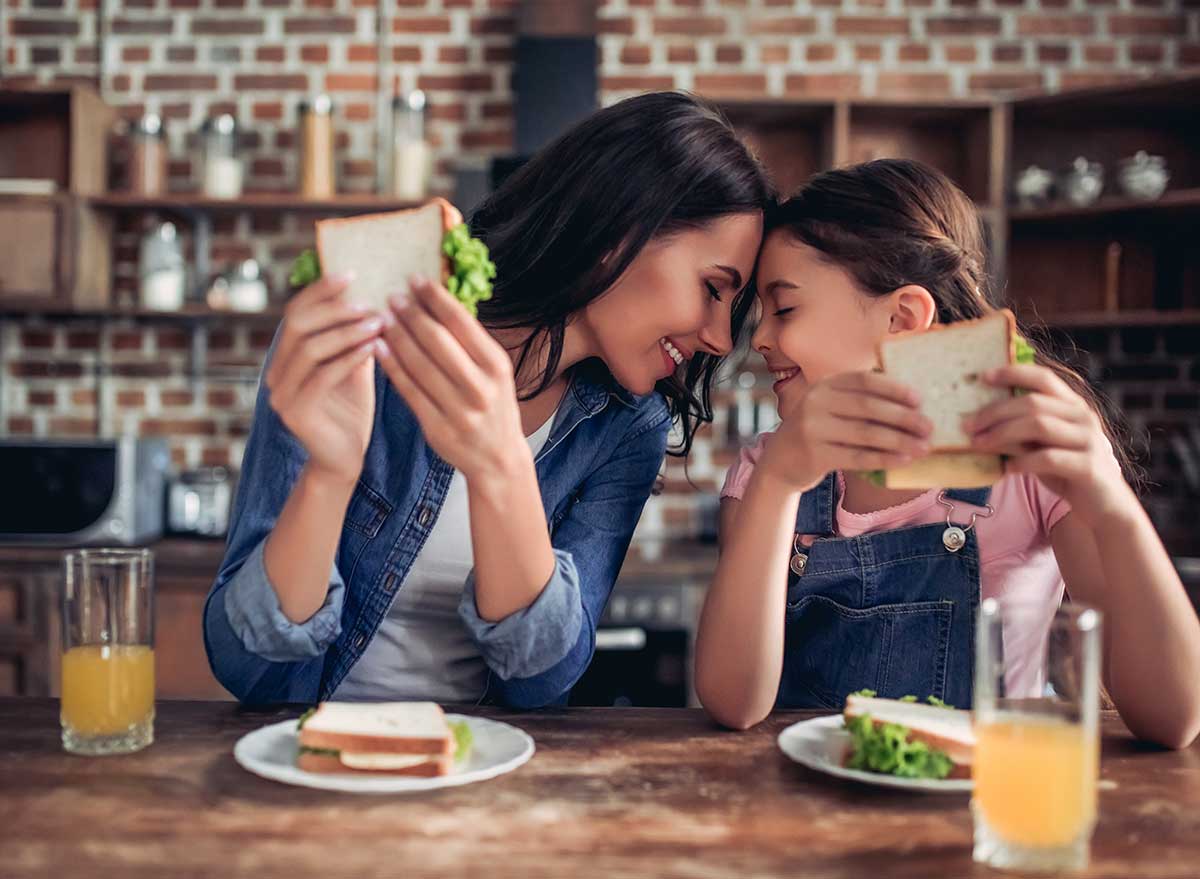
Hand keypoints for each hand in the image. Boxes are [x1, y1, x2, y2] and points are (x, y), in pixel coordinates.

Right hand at [264, 273, 382, 485]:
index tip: (350, 274)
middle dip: (335, 309)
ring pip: (310, 348)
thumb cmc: (350, 412)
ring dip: (347, 331)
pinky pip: (323, 376)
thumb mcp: (352, 367)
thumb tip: (369, 298)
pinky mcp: (296, 413)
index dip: (319, 291)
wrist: (344, 461)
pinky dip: (350, 357)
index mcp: (285, 358)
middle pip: (297, 325)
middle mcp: (276, 373)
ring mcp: (281, 393)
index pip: (295, 313)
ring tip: (378, 322)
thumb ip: (352, 338)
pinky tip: (374, 348)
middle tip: (369, 303)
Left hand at [376, 276, 526, 481]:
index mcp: (496, 366)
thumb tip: (434, 300)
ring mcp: (459, 410)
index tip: (415, 279)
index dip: (435, 298)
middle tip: (391, 296)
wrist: (498, 459)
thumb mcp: (493, 372)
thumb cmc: (492, 406)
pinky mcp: (437, 428)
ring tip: (382, 318)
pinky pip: (409, 391)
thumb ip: (469, 343)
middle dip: (411, 314)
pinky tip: (379, 349)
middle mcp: (481, 387)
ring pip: (419, 365)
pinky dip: (391, 367)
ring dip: (397, 337)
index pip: (462, 322)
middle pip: (438, 340)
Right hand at [759, 371, 931, 491]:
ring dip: (900, 441)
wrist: (779, 462)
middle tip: (929, 427)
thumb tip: (911, 403)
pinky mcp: (815, 454)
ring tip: (923, 447)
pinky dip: (884, 459)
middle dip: (903, 417)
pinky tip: (903, 461)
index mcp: (824, 385)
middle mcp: (816, 402)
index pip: (864, 380)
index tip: (920, 399)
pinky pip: (857, 456)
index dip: (894, 388)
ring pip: (866, 433)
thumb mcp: (830, 407)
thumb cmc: (817, 433)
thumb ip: (858, 400)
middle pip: (868, 407)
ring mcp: (813, 428)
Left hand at [966, 364, 1130, 522]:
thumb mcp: (1040, 446)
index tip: (982, 377)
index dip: (1012, 374)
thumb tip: (978, 422)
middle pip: (1032, 402)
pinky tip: (1007, 468)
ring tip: (977, 444)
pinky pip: (1049, 458)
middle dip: (994, 412)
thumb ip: (1020, 431)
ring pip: (1039, 426)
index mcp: (1072, 405)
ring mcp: (1089, 440)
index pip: (1043, 378)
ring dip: (1002, 434)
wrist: (1104, 505)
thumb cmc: (1066, 471)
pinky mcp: (1089, 466)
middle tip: (966, 424)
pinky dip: (1023, 461)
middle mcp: (1083, 417)